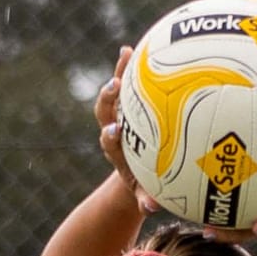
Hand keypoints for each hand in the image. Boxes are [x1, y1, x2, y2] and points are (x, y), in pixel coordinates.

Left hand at [95, 48, 158, 215]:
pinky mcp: (131, 105)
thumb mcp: (145, 196)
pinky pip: (133, 84)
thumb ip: (146, 200)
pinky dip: (133, 68)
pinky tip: (141, 48)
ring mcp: (121, 115)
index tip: (115, 131)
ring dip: (119, 73)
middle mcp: (115, 130)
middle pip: (105, 111)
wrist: (137, 174)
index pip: (109, 142)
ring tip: (128, 53)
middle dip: (108, 99)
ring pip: (116, 92)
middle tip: (115, 86)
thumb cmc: (146, 186)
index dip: (110, 136)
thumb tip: (151, 207)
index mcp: (117, 151)